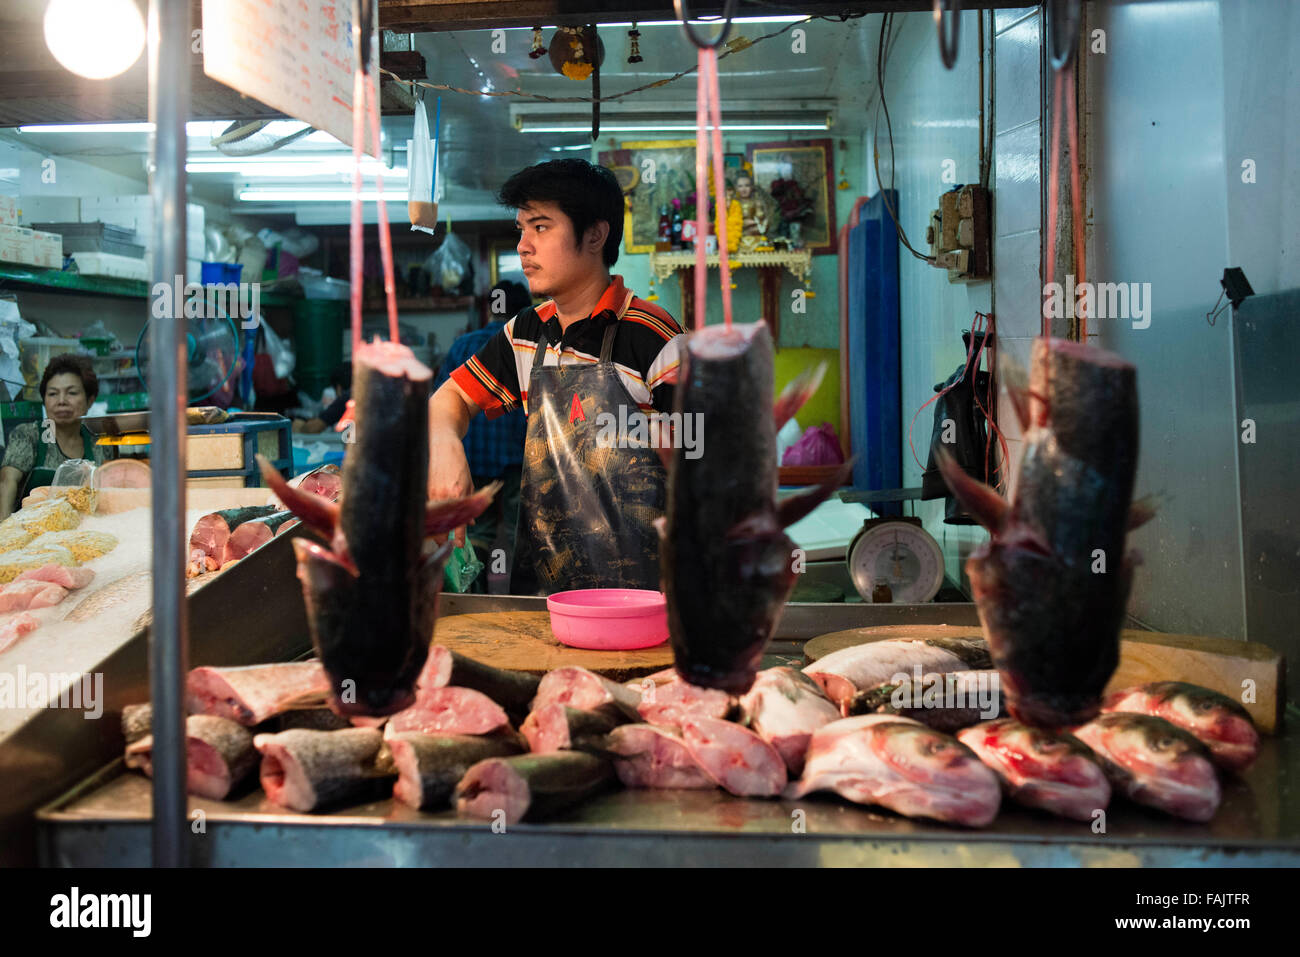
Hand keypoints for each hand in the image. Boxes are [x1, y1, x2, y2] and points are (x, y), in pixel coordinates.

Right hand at [428, 431, 472, 546]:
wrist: (440, 440)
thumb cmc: (456, 461)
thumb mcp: (468, 481)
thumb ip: (470, 501)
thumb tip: (471, 522)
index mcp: (457, 492)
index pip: (458, 521)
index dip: (459, 536)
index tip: (459, 546)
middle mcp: (441, 494)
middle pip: (440, 524)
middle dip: (441, 537)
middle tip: (444, 542)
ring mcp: (428, 491)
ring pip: (428, 517)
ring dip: (430, 527)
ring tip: (432, 533)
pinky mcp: (418, 487)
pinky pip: (420, 506)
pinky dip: (422, 513)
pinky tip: (422, 517)